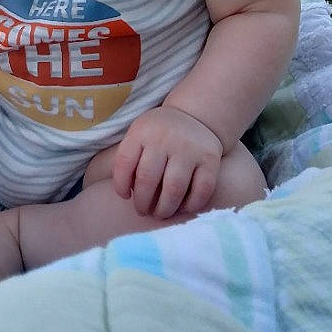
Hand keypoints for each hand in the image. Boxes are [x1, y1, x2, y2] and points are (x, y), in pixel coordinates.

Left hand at [111, 105, 222, 219]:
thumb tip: (125, 194)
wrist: (195, 117)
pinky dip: (190, 206)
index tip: (125, 196)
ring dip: (164, 209)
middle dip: (142, 202)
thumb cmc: (159, 135)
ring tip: (160, 214)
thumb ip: (128, 159)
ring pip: (174, 188)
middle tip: (143, 211)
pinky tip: (182, 208)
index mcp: (143, 131)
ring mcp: (190, 149)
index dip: (121, 185)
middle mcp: (165, 138)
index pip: (124, 162)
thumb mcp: (139, 135)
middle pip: (147, 179)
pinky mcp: (210, 160)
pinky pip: (201, 190)